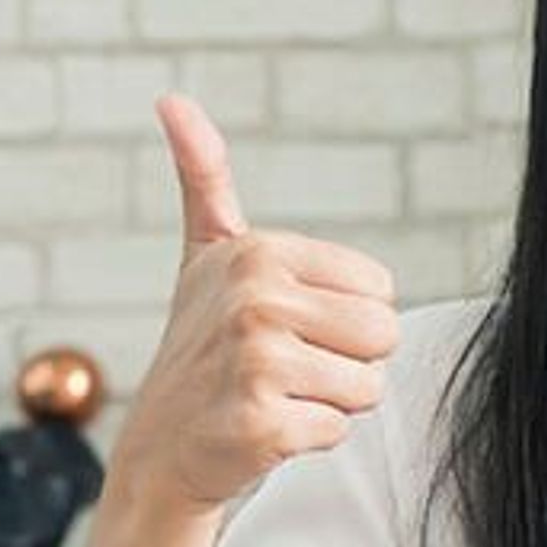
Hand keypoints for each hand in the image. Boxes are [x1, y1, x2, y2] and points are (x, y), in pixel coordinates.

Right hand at [105, 94, 401, 516]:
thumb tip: (172, 99)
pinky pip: (338, 429)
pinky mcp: (259, 422)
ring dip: (329, 402)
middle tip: (285, 368)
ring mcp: (254, 361)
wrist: (161, 447)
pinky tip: (262, 431)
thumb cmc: (201, 347)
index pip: (381, 291)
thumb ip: (205, 177)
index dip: (344, 318)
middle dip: (348, 362)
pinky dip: (308, 439)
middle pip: (385, 335)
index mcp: (258, 252)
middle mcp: (253, 298)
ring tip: (272, 396)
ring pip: (368, 385)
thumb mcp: (206, 254)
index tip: (286, 326)